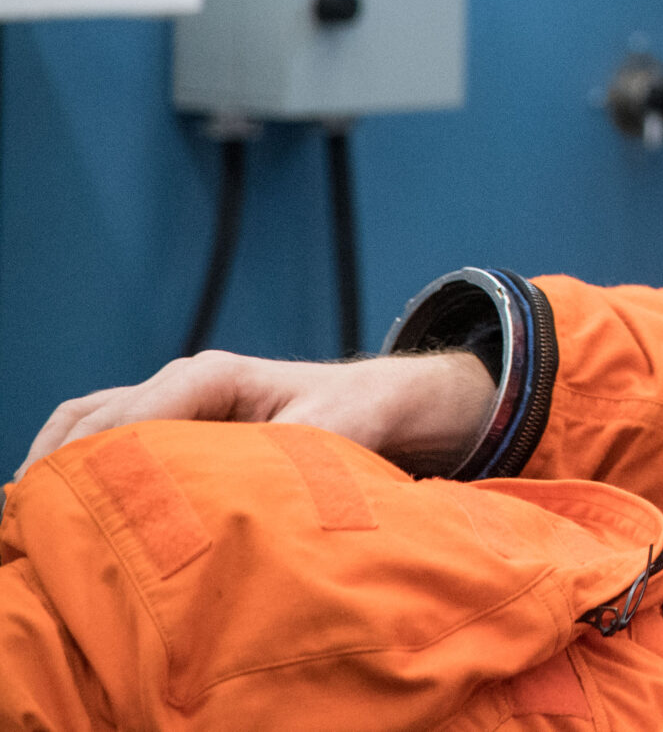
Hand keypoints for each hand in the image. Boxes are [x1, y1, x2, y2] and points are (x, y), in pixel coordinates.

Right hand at [15, 350, 496, 479]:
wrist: (388, 400)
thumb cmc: (365, 407)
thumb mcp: (338, 428)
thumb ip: (289, 451)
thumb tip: (240, 487)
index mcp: (215, 377)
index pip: (134, 414)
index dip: (97, 458)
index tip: (68, 504)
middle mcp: (184, 384)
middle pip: (95, 417)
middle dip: (60, 466)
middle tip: (30, 523)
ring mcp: (175, 403)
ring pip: (89, 424)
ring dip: (58, 465)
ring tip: (30, 521)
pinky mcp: (175, 428)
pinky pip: (105, 437)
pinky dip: (74, 464)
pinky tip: (59, 509)